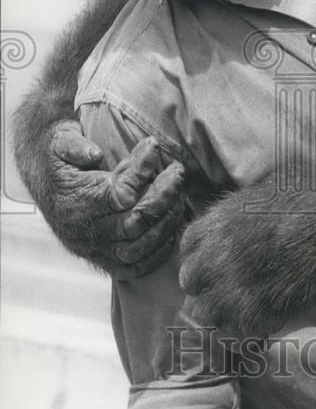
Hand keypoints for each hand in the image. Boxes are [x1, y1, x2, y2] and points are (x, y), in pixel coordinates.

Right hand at [48, 120, 185, 276]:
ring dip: (165, 224)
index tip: (155, 145)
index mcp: (76, 202)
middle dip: (163, 196)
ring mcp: (94, 248)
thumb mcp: (60, 141)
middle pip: (134, 223)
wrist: (42, 181)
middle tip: (177, 171)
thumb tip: (95, 154)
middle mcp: (85, 230)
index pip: (120, 194)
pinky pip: (133, 266)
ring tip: (179, 196)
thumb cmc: (59, 157)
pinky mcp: (101, 259)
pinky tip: (171, 227)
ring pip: (137, 247)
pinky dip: (157, 252)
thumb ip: (75, 145)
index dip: (142, 170)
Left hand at [179, 187, 315, 334]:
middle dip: (207, 284)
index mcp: (222, 218)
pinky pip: (237, 332)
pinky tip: (266, 321)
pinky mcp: (261, 311)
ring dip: (222, 312)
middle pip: (191, 280)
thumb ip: (252, 201)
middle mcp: (220, 252)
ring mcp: (237, 285)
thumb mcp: (277, 183)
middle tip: (230, 287)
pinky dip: (248, 331)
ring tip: (244, 310)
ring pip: (206, 312)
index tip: (215, 258)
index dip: (202, 252)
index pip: (187, 245)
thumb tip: (250, 202)